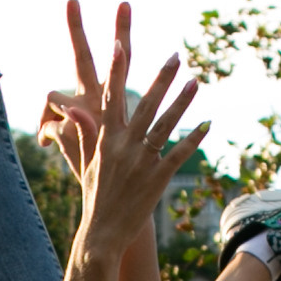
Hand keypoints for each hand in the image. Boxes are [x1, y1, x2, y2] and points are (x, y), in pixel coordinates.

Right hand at [41, 0, 209, 255]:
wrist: (103, 233)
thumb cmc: (96, 198)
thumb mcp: (88, 163)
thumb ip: (85, 134)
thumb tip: (73, 109)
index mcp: (105, 141)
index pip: (110, 99)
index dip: (115, 73)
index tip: (119, 47)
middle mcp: (123, 147)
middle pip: (144, 106)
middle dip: (159, 79)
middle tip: (174, 55)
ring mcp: (141, 162)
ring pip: (164, 126)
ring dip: (181, 103)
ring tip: (195, 81)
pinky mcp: (158, 178)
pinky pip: (179, 154)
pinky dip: (194, 139)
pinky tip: (208, 124)